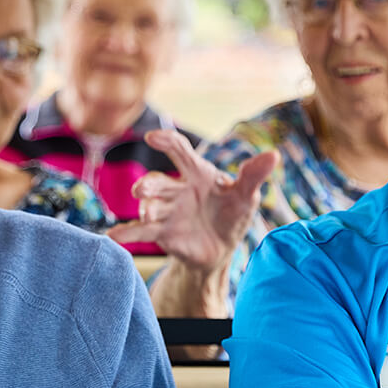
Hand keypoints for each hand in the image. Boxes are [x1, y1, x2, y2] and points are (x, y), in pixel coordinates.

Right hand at [107, 129, 279, 271]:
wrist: (220, 250)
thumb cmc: (232, 215)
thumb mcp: (246, 197)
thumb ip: (253, 176)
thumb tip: (273, 155)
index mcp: (197, 174)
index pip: (179, 151)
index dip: (166, 142)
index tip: (152, 138)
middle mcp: (178, 189)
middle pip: (159, 182)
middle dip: (149, 185)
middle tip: (141, 191)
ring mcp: (167, 211)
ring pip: (150, 205)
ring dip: (144, 208)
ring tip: (145, 212)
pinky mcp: (162, 234)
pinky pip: (143, 231)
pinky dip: (127, 233)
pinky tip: (113, 236)